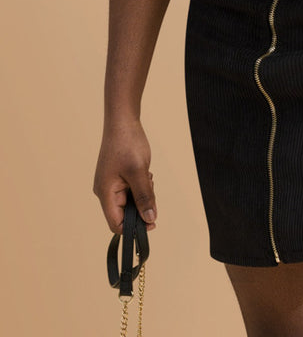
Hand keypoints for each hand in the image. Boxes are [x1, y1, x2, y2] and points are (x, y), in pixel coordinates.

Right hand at [93, 118, 156, 233]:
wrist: (123, 120)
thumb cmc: (127, 143)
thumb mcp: (139, 172)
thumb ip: (145, 197)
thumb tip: (150, 219)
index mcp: (105, 193)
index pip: (116, 223)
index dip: (134, 227)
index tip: (152, 221)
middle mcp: (105, 191)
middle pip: (125, 213)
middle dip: (141, 205)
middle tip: (150, 186)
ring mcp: (111, 183)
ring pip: (130, 201)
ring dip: (143, 193)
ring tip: (147, 176)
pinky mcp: (117, 177)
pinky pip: (131, 190)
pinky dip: (141, 185)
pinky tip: (145, 172)